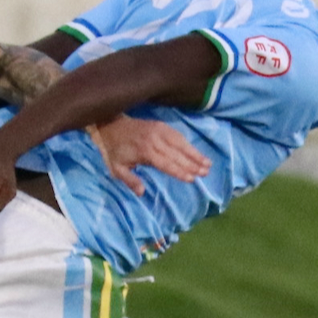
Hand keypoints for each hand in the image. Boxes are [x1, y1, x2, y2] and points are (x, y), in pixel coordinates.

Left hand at [86, 117, 210, 193]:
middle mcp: (154, 140)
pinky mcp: (161, 125)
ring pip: (180, 143)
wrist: (110, 126)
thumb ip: (130, 180)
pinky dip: (188, 144)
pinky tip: (196, 152)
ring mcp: (159, 130)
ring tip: (207, 163)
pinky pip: (177, 135)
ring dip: (195, 153)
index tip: (192, 179)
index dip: (180, 172)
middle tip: (205, 173)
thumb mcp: (117, 169)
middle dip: (192, 164)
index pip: (166, 164)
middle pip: (177, 154)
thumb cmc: (115, 151)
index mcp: (145, 152)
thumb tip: (142, 192)